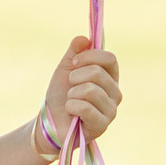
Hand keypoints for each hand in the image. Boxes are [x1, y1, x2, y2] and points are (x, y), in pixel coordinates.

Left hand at [41, 36, 121, 151]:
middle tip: (70, 86)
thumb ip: (75, 52)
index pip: (110, 58)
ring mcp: (111, 110)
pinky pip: (85, 107)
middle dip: (75, 77)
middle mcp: (115, 93)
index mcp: (109, 77)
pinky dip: (71, 106)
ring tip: (70, 100)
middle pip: (97, 73)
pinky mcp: (102, 125)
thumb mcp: (66, 68)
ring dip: (72, 93)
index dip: (90, 56)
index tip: (73, 63)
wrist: (50, 120)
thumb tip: (84, 38)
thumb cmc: (61, 94)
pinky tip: (71, 112)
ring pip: (90, 90)